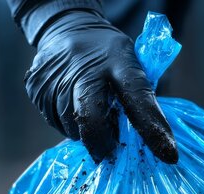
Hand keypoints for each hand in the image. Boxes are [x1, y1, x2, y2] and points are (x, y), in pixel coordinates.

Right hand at [24, 10, 178, 163]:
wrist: (66, 29)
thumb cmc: (107, 56)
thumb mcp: (130, 63)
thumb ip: (139, 96)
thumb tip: (153, 139)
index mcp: (117, 61)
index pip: (137, 96)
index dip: (152, 127)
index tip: (168, 154)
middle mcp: (82, 69)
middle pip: (92, 119)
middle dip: (103, 142)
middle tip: (110, 149)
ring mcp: (55, 79)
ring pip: (72, 128)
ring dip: (86, 132)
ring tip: (92, 113)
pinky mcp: (35, 89)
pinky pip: (56, 123)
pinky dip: (69, 124)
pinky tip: (73, 107)